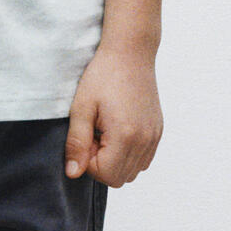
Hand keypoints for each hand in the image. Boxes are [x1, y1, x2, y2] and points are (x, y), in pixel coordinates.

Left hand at [64, 46, 162, 187]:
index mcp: (126, 136)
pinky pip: (143, 159)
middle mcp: (145, 141)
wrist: (130, 52)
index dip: (88, 161)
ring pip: (132, 171)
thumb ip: (77, 143)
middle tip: (93, 133)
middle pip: (119, 178)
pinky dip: (128, 153)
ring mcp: (154, 137)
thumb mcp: (82, 107)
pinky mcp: (158, 131)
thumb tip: (73, 173)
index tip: (85, 136)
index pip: (105, 175)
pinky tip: (118, 129)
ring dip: (115, 159)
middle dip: (101, 163)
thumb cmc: (103, 74)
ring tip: (105, 130)